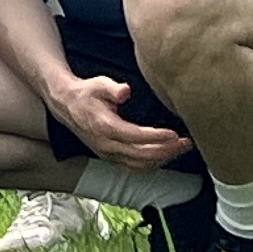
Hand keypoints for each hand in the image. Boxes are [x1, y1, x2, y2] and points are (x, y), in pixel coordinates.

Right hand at [46, 63, 192, 169]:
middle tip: (185, 142)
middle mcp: (106, 145)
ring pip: (140, 165)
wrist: (66, 106)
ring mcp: (108, 154)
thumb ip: (113, 88)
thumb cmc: (86, 93)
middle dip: (166, 150)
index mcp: (104, 126)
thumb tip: (126, 91)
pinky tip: (165, 156)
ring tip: (181, 149)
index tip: (174, 134)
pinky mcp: (110, 158)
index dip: (156, 137)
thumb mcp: (98, 83)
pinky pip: (134, 167)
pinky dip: (152, 164)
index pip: (135, 136)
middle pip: (141, 155)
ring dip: (162, 159)